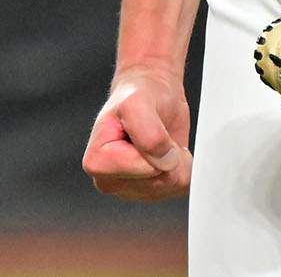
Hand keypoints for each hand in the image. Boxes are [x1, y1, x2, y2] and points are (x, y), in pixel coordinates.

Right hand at [82, 65, 192, 200]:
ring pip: (170, 186)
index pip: (144, 168)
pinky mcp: (151, 191)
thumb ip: (149, 134)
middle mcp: (109, 181)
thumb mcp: (137, 102)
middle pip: (157, 182)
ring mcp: (130, 189)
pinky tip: (169, 150)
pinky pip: (180, 186)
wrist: (151, 90)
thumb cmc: (138, 93)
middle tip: (157, 130)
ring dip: (176, 159)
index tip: (145, 124)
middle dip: (168, 154)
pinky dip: (184, 165)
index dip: (156, 145)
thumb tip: (165, 162)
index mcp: (97, 162)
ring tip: (161, 138)